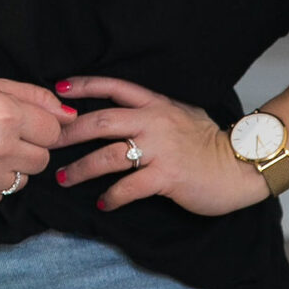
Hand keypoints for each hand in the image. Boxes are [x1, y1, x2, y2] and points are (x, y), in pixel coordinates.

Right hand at [0, 77, 77, 208]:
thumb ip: (36, 98)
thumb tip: (71, 116)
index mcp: (7, 115)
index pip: (53, 132)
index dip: (40, 126)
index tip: (23, 122)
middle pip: (42, 160)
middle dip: (29, 148)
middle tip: (4, 136)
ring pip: (23, 181)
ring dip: (11, 167)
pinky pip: (0, 197)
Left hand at [52, 76, 268, 216]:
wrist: (239, 166)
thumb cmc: (208, 143)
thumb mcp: (180, 114)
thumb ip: (152, 110)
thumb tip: (122, 109)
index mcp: (156, 103)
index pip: (114, 87)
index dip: (84, 86)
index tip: (58, 89)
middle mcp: (154, 122)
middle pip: (101, 121)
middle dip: (70, 131)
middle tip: (49, 142)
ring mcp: (160, 149)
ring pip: (108, 155)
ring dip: (81, 168)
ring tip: (63, 177)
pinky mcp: (167, 177)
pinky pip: (129, 187)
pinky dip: (112, 196)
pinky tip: (102, 203)